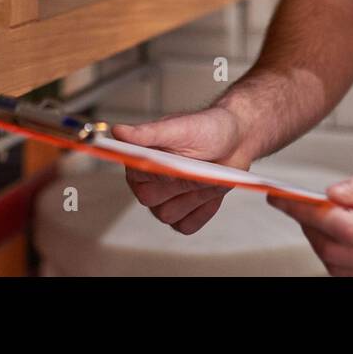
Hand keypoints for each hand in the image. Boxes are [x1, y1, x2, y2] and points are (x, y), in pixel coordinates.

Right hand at [113, 106, 252, 234]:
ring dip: (193, 197)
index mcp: (140, 159)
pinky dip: (202, 210)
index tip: (176, 163)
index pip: (136, 177)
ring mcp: (165, 201)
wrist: (235, 139)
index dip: (159, 173)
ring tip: (207, 174)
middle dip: (180, 184)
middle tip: (199, 166)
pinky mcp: (183, 214)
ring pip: (169, 216)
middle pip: (151, 201)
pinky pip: (186, 225)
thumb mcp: (179, 127)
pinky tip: (211, 189)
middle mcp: (148, 182)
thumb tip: (118, 131)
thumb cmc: (207, 128)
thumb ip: (148, 133)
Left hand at [267, 160, 352, 275]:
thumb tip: (332, 193)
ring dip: (323, 246)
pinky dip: (342, 260)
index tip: (287, 198)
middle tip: (300, 204)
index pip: (348, 229)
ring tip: (322, 217)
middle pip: (341, 256)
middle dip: (311, 229)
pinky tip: (343, 236)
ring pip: (345, 274)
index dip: (310, 213)